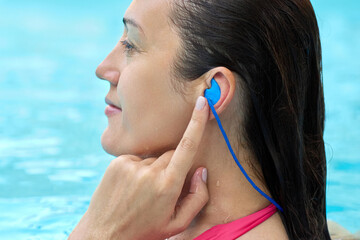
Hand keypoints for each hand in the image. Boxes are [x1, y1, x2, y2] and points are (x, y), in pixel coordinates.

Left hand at [68, 96, 209, 239]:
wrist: (105, 234)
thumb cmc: (145, 230)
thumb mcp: (177, 224)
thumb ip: (197, 197)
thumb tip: (201, 171)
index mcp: (168, 186)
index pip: (187, 147)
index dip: (197, 123)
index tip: (202, 102)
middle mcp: (149, 172)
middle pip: (172, 154)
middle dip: (173, 166)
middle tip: (161, 189)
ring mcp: (131, 165)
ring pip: (154, 157)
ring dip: (154, 168)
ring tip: (143, 191)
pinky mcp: (118, 162)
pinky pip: (138, 158)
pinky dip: (139, 168)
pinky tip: (131, 186)